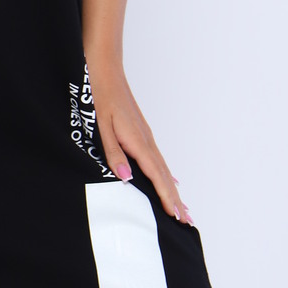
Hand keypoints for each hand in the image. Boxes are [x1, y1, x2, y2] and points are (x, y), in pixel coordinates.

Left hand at [85, 50, 193, 225]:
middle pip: (164, 174)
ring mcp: (144, 134)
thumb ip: (113, 152)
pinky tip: (169, 178)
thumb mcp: (101, 124)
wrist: (104, 67)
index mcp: (136, 140)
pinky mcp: (140, 130)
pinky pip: (157, 158)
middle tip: (187, 220)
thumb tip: (126, 179)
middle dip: (175, 198)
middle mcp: (145, 139)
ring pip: (163, 167)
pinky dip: (165, 173)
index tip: (177, 216)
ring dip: (173, 188)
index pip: (156, 176)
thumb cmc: (100, 94)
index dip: (166, 197)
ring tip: (182, 207)